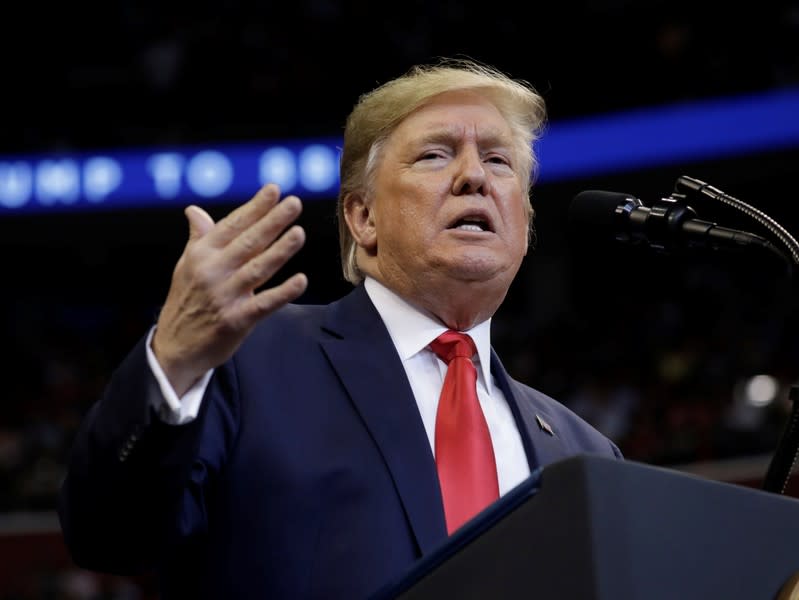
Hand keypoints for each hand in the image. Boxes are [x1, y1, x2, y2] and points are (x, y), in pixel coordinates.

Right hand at [152, 183, 307, 395]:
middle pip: (248, 242)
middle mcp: (212, 271)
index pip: (233, 225)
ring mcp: (224, 296)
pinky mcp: (236, 320)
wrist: (174, 347)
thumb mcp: (186, 266)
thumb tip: (194, 210)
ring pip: (258, 268)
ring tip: (299, 233)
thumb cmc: (185, 301)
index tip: (274, 189)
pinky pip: (264, 304)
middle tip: (294, 203)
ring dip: (280, 251)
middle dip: (272, 221)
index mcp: (202, 254)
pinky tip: (301, 280)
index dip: (255, 207)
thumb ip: (198, 238)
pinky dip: (283, 292)